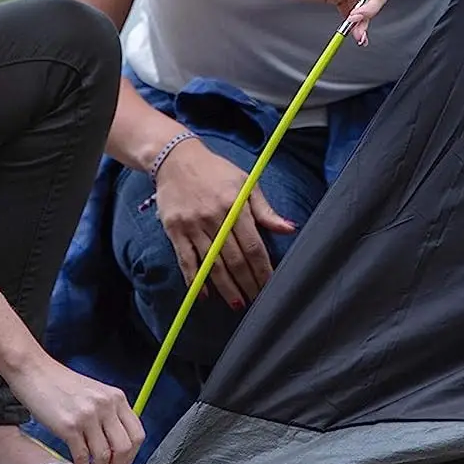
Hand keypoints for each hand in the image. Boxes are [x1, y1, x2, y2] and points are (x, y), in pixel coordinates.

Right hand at [4, 351, 143, 463]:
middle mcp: (107, 406)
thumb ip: (108, 415)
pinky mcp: (68, 426)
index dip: (132, 458)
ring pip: (105, 455)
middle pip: (125, 447)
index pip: (136, 433)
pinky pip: (83, 457)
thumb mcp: (95, 394)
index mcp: (117, 397)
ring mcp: (88, 416)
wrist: (37, 373)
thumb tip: (115, 447)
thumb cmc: (63, 385)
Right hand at [154, 136, 289, 307]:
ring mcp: (193, 225)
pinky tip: (205, 295)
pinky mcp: (175, 230)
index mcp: (236, 205)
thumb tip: (288, 228)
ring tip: (237, 304)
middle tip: (256, 301)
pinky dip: (195, 280)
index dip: (262, 268)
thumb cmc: (217, 171)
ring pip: (212, 264)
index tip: (269, 284)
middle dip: (247, 283)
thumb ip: (265, 210)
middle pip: (234, 259)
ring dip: (225, 287)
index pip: (253, 245)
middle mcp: (215, 217)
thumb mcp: (246, 182)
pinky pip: (186, 261)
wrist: (176, 160)